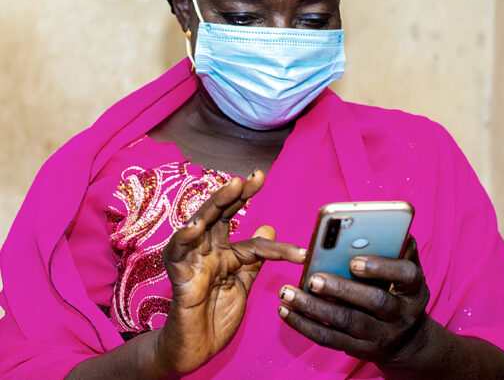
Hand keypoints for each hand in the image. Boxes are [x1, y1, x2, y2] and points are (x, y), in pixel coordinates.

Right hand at [155, 171, 306, 373]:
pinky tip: (196, 226)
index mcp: (224, 256)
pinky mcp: (180, 278)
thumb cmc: (214, 319)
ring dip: (215, 205)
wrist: (195, 350)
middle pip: (220, 217)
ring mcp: (192, 263)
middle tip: (255, 177)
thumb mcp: (242, 285)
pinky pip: (177, 254)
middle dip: (236, 195)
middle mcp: (207, 253)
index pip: (250, 240)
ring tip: (232, 187)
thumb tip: (269, 228)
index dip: (274, 241)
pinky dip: (184, 239)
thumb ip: (253, 260)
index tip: (301, 251)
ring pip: (199, 226)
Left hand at [277, 236, 430, 364]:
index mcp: (416, 288)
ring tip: (288, 293)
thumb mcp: (408, 272)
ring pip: (347, 321)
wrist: (407, 339)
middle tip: (313, 278)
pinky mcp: (361, 350)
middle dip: (342, 289)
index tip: (354, 260)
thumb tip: (384, 224)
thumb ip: (398, 250)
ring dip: (314, 307)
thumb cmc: (401, 292)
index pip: (406, 275)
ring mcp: (383, 335)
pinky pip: (330, 339)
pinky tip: (287, 311)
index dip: (381, 267)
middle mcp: (403, 314)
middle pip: (375, 301)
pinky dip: (305, 325)